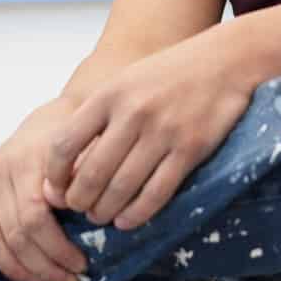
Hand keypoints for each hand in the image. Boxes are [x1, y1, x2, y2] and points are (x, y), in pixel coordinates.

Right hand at [0, 100, 89, 280]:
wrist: (50, 123)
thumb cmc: (72, 146)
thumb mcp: (85, 155)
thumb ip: (82, 179)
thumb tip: (76, 208)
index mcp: (27, 162)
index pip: (35, 219)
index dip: (57, 250)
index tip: (81, 267)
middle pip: (15, 234)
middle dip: (43, 266)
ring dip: (15, 269)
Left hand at [44, 25, 265, 229]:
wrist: (226, 60)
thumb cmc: (169, 74)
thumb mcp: (125, 82)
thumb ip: (96, 118)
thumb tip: (66, 165)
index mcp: (109, 95)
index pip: (64, 144)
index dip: (54, 176)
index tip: (55, 190)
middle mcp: (132, 113)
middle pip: (91, 174)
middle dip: (79, 201)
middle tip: (80, 210)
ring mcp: (163, 132)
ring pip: (121, 188)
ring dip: (105, 211)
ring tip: (102, 216)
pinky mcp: (191, 149)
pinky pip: (156, 192)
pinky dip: (137, 214)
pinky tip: (128, 220)